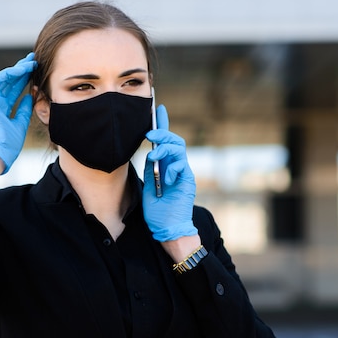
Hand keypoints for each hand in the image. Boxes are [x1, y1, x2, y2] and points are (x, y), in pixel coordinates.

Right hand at [0, 53, 36, 173]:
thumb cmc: (8, 143)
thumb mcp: (20, 122)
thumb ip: (24, 109)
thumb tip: (30, 96)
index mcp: (1, 109)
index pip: (14, 90)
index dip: (24, 79)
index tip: (36, 71)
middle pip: (9, 82)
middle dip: (22, 70)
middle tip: (33, 60)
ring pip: (5, 78)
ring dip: (18, 69)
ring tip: (31, 62)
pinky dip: (10, 73)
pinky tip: (22, 69)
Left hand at [143, 105, 197, 241]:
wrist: (168, 229)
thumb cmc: (158, 210)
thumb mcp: (148, 185)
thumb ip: (150, 168)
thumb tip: (150, 153)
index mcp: (165, 164)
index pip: (165, 140)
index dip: (162, 123)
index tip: (159, 108)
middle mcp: (175, 166)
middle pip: (174, 141)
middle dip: (162, 134)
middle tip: (149, 135)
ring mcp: (183, 173)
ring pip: (179, 149)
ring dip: (165, 148)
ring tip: (154, 156)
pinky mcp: (188, 181)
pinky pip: (182, 166)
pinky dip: (172, 169)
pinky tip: (166, 179)